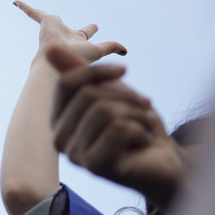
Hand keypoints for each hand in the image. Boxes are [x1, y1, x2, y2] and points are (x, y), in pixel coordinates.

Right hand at [15, 1, 126, 64]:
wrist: (57, 62)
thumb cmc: (76, 59)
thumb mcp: (98, 51)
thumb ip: (111, 47)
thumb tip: (125, 51)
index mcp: (76, 41)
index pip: (84, 33)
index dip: (90, 29)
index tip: (94, 26)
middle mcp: (63, 34)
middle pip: (64, 25)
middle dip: (57, 21)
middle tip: (55, 17)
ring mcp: (52, 28)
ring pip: (43, 17)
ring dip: (34, 13)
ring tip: (23, 6)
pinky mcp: (44, 22)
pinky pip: (32, 13)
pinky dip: (25, 7)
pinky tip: (16, 2)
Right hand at [47, 46, 183, 205]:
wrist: (163, 161)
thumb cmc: (135, 125)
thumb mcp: (111, 93)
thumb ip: (81, 74)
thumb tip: (51, 48)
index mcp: (59, 119)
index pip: (67, 82)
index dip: (97, 71)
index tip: (124, 71)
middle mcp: (60, 139)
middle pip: (88, 95)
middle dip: (126, 97)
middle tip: (143, 109)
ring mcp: (75, 156)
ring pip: (105, 111)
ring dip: (137, 115)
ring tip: (144, 127)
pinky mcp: (96, 167)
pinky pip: (119, 129)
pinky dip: (141, 130)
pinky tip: (143, 143)